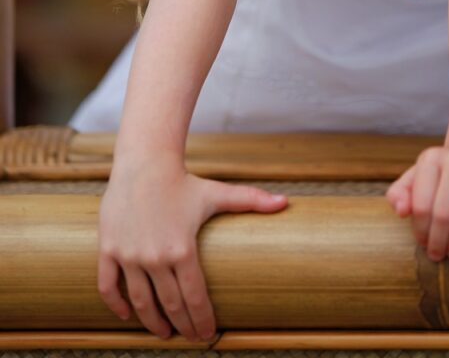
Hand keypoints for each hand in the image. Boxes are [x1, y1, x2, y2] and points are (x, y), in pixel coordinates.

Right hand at [97, 156, 287, 339]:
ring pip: (140, 302)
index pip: (194, 297)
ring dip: (152, 322)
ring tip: (163, 332)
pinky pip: (109, 286)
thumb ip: (252, 201)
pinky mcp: (109, 250)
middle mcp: (155, 257)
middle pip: (169, 305)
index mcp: (182, 249)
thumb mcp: (218, 193)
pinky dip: (116, 305)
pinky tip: (127, 315)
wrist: (144, 164)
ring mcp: (129, 256)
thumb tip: (286, 202)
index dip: (201, 320)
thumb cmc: (183, 181)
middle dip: (181, 326)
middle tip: (189, 338)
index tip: (207, 335)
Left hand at [385, 143, 448, 260]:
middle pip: (443, 213)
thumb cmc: (444, 172)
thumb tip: (400, 211)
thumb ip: (400, 192)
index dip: (420, 230)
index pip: (421, 204)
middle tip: (437, 255)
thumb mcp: (418, 175)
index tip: (422, 243)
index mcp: (431, 158)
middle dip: (438, 241)